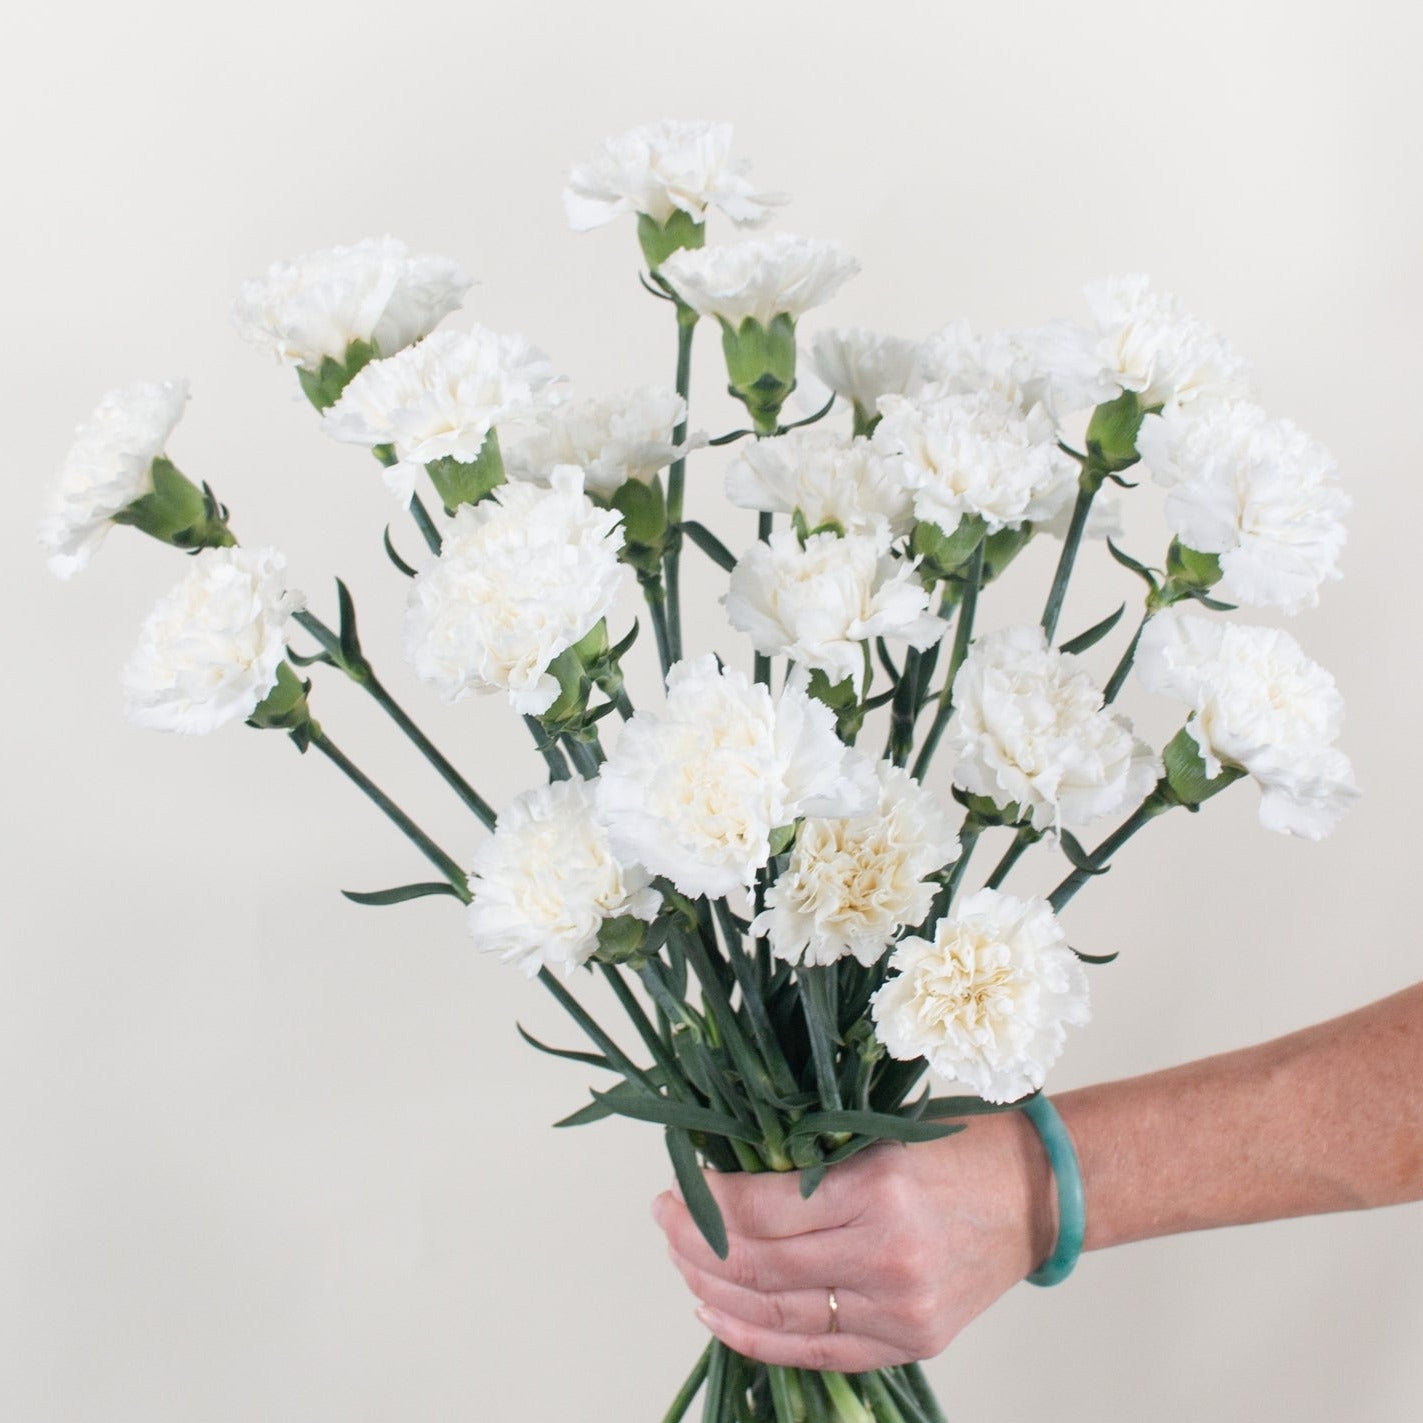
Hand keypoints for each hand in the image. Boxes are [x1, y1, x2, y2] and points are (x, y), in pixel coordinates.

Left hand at [650, 1110, 1056, 1370]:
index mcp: (877, 1189)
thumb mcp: (879, 1132)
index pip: (762, 1211)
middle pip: (761, 1267)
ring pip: (779, 1315)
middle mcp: (887, 1257)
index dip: (707, 1203)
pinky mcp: (909, 1343)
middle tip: (667, 1219)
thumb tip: (722, 1171)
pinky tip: (718, 1314)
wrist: (1038, 1193)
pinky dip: (758, 1337)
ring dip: (717, 1292)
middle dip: (697, 1245)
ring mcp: (900, 1310)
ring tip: (683, 1264)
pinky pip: (816, 1354)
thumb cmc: (958, 1146)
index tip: (679, 1186)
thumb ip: (807, 1158)